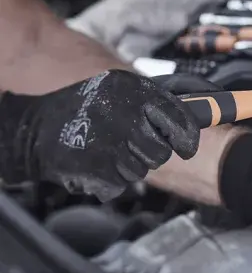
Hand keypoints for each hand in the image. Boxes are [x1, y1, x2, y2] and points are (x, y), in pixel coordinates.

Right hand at [5, 70, 199, 200]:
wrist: (36, 129)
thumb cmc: (83, 111)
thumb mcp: (120, 93)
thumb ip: (154, 105)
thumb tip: (194, 121)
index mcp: (134, 90)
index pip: (178, 119)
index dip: (185, 137)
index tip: (186, 148)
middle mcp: (126, 114)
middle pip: (161, 151)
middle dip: (148, 154)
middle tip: (128, 146)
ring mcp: (113, 143)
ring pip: (142, 169)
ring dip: (127, 165)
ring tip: (106, 151)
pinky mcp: (101, 168)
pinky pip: (122, 182)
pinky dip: (111, 178)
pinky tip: (96, 162)